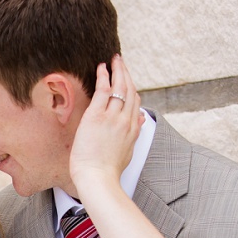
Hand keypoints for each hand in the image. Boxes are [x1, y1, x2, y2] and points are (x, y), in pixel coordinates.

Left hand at [69, 54, 143, 198]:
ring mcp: (113, 117)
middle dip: (127, 74)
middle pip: (131, 90)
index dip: (132, 88)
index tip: (127, 80)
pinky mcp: (98, 116)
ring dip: (118, 70)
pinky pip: (103, 90)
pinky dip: (104, 76)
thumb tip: (140, 122)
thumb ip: (134, 135)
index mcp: (133, 129)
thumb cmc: (107, 171)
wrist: (98, 178)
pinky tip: (103, 67)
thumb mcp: (127, 152)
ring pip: (119, 87)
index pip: (136, 102)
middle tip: (122, 62)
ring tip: (115, 59)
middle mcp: (126, 120)